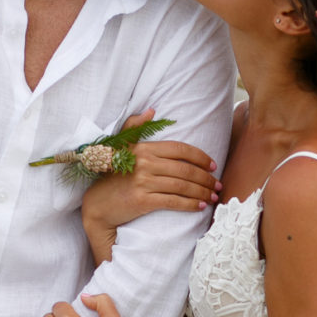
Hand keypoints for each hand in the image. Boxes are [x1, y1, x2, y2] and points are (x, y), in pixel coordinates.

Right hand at [81, 114, 219, 261]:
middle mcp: (144, 163)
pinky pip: (173, 201)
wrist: (97, 205)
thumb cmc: (113, 176)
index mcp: (143, 148)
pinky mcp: (142, 200)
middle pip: (185, 169)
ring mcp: (143, 182)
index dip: (200, 157)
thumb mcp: (121, 148)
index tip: (213, 166)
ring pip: (182, 186)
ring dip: (202, 192)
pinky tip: (200, 206)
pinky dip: (190, 204)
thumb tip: (152, 110)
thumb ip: (135, 126)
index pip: (180, 149)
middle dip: (206, 178)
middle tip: (218, 185)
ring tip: (213, 197)